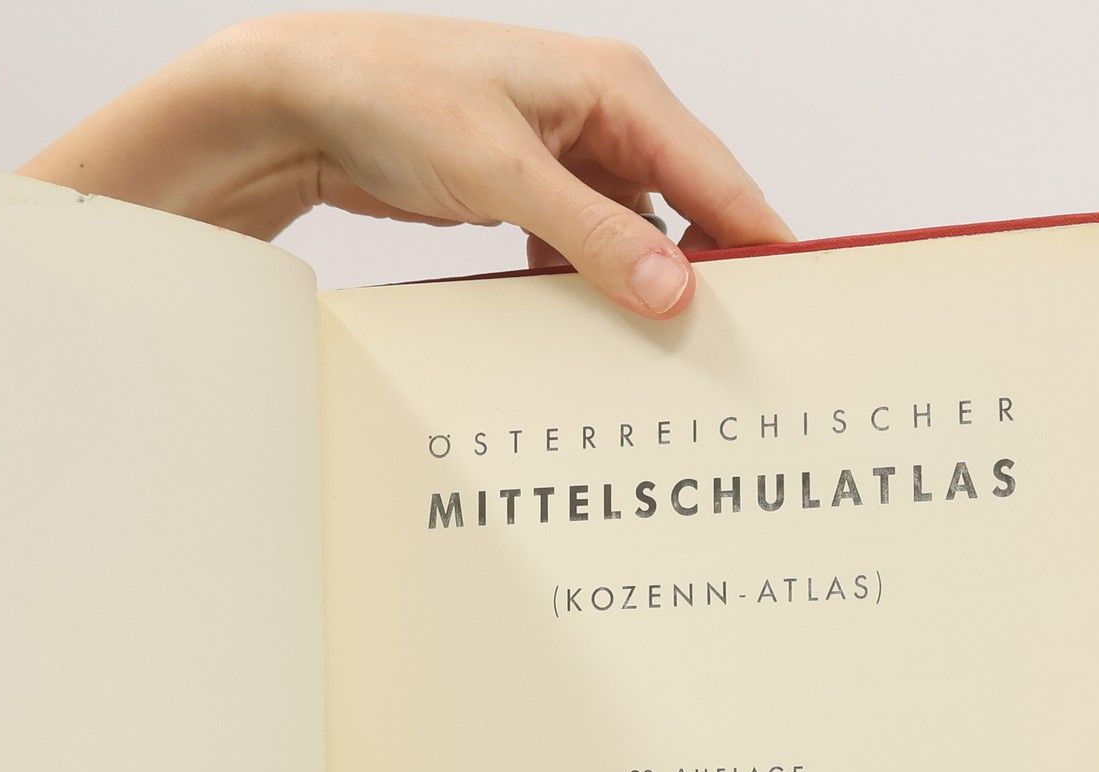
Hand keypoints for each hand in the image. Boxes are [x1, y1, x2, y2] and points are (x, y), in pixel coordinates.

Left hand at [22, 14, 792, 318]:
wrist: (298, 101)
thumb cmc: (393, 97)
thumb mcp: (503, 173)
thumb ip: (593, 236)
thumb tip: (673, 289)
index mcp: (616, 87)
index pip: (718, 176)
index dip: (762, 241)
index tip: (800, 301)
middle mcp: (600, 115)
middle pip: (684, 209)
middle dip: (706, 274)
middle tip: (738, 346)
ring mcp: (562, 156)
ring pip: (632, 236)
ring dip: (641, 290)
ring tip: (668, 356)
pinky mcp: (524, 191)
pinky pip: (580, 248)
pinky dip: (587, 288)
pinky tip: (588, 332)